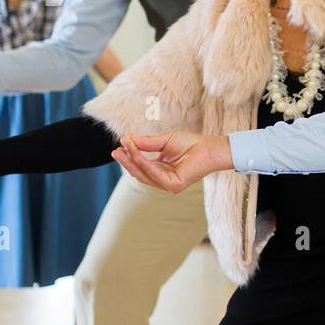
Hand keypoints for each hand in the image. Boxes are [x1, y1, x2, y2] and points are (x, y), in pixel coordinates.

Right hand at [112, 131, 233, 193]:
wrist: (210, 147)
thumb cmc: (191, 144)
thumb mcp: (164, 141)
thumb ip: (147, 143)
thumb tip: (127, 140)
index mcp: (161, 171)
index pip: (141, 166)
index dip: (130, 156)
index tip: (121, 143)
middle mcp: (163, 180)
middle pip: (139, 173)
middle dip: (126, 161)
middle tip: (115, 149)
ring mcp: (168, 184)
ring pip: (143, 173)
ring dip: (131, 160)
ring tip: (122, 147)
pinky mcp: (173, 185)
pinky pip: (152, 172)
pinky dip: (142, 160)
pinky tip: (134, 149)